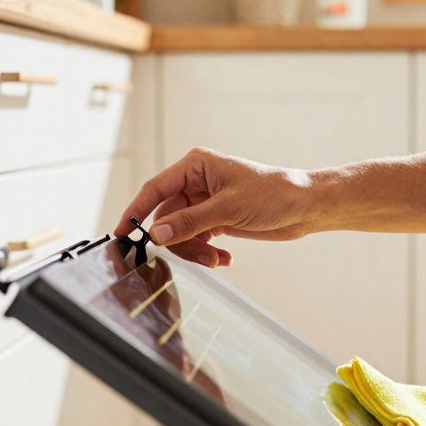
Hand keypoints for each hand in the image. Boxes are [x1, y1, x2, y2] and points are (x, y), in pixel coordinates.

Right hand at [115, 147, 319, 266]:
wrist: (304, 207)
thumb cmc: (273, 194)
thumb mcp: (228, 209)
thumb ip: (190, 222)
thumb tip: (158, 234)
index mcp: (195, 166)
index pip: (155, 189)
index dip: (135, 210)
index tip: (121, 232)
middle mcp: (196, 182)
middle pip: (167, 218)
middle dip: (179, 241)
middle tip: (198, 256)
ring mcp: (205, 202)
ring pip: (181, 232)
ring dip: (195, 250)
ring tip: (216, 259)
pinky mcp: (216, 219)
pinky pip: (196, 239)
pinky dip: (206, 252)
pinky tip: (224, 257)